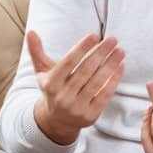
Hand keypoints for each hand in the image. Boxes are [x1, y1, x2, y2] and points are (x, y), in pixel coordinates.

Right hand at [29, 30, 125, 144]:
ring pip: (97, 82)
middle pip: (85, 70)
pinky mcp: (90, 116)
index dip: (82, 48)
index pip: (68, 62)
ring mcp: (77, 107)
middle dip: (101, 53)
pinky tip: (121, 66)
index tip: (95, 35)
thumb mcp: (43, 72)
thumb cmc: (52, 89)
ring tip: (120, 51)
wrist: (56, 121)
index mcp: (50, 84)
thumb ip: (37, 52)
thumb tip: (31, 32)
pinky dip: (114, 80)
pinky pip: (105, 95)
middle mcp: (63, 97)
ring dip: (110, 65)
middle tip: (113, 39)